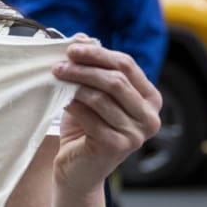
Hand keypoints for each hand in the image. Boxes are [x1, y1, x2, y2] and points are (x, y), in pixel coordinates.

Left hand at [50, 36, 161, 191]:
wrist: (78, 171)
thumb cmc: (85, 129)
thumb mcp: (91, 94)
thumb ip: (92, 67)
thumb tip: (81, 36)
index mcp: (150, 99)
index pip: (127, 65)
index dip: (99, 53)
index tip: (72, 47)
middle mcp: (150, 117)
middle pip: (116, 80)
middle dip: (85, 67)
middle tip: (59, 63)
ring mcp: (136, 134)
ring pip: (102, 97)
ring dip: (75, 83)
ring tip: (55, 77)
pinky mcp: (118, 146)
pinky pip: (91, 117)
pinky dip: (73, 105)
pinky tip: (61, 100)